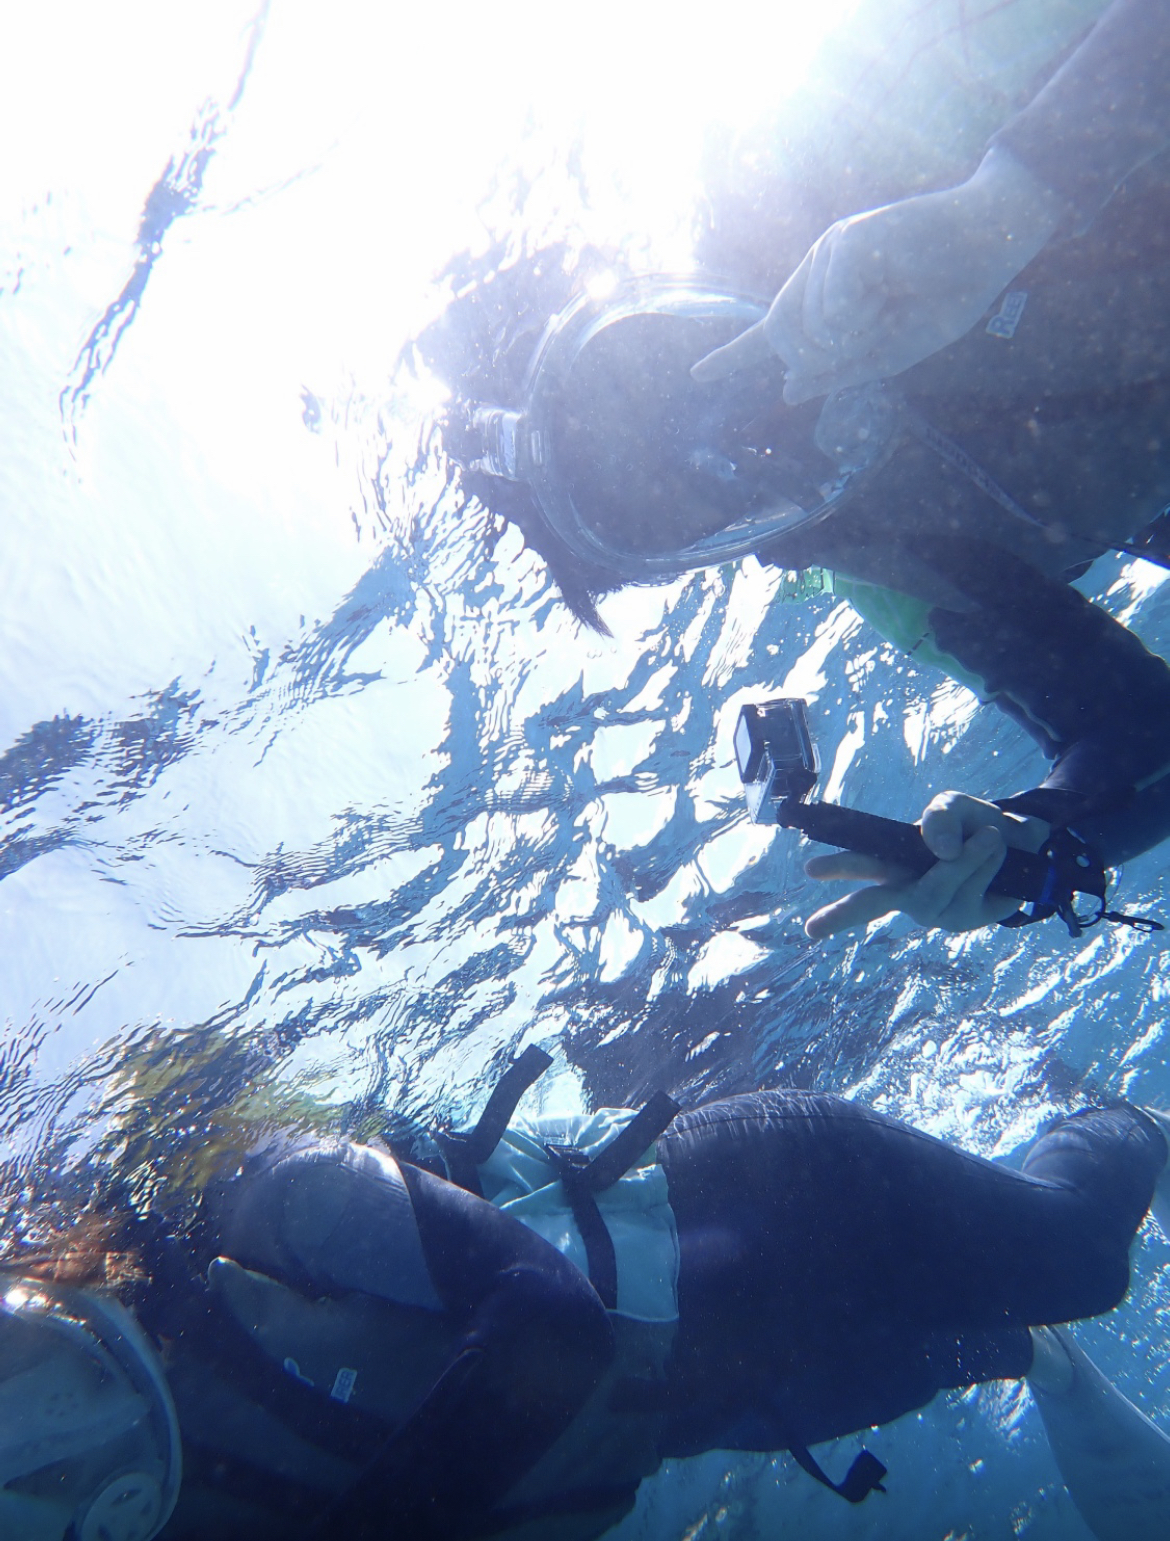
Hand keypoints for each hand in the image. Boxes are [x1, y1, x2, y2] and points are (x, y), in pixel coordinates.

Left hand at [692, 148, 1064, 403]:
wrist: (991, 243)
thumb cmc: (947, 294)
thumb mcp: (890, 351)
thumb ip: (839, 371)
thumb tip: (787, 388)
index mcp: (827, 298)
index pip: (771, 332)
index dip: (733, 357)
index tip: (700, 377)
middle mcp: (819, 271)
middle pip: (781, 337)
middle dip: (820, 357)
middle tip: (873, 333)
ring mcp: (828, 252)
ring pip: (810, 328)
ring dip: (856, 334)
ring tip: (895, 300)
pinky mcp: (845, 241)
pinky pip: (833, 307)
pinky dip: (860, 315)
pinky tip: (889, 290)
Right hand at [803, 792, 1050, 939]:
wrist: (1025, 845)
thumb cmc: (974, 827)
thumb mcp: (955, 806)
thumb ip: (942, 816)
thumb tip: (940, 851)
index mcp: (895, 862)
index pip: (860, 864)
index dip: (837, 867)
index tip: (810, 871)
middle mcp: (907, 891)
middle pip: (870, 905)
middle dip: (840, 915)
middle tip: (810, 930)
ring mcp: (934, 910)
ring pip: (935, 889)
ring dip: (969, 858)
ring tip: (992, 836)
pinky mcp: (965, 921)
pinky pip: (971, 891)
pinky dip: (988, 865)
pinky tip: (999, 856)